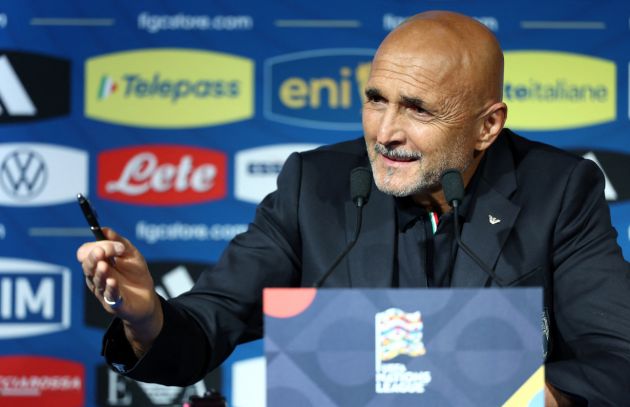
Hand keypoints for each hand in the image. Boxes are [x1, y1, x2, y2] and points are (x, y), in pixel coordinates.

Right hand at [77, 228, 162, 355]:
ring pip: (96, 281)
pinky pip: (110, 296)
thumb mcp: (131, 254)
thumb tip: (104, 229)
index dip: (93, 247)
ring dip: (100, 273)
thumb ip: (118, 241)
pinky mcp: (115, 304)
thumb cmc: (135, 274)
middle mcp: (97, 277)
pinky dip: (111, 288)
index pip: (86, 253)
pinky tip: (112, 281)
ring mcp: (104, 291)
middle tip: (101, 252)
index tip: (109, 244)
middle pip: (88, 266)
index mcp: (98, 263)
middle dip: (93, 258)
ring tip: (103, 265)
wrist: (148, 298)